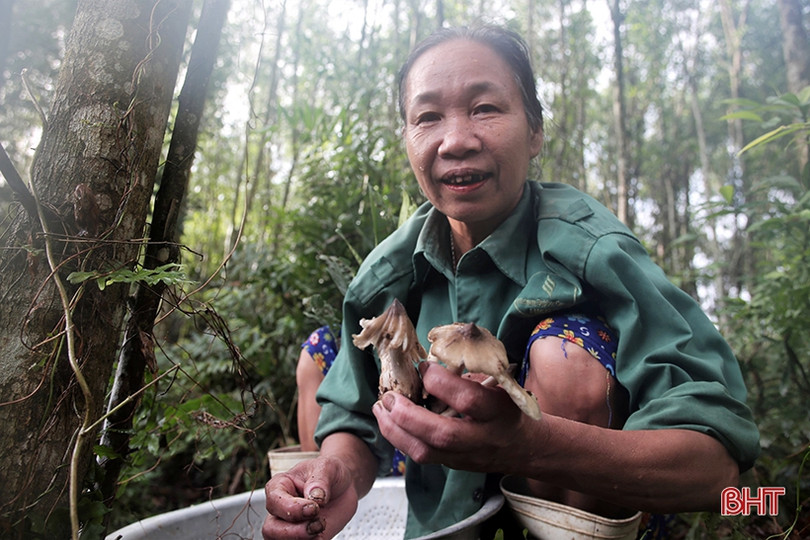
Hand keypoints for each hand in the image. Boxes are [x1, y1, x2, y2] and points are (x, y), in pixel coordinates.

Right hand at [262, 455, 358, 538]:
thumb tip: (315, 497)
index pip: (275, 502)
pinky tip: (322, 534)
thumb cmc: (329, 473)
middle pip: (271, 529)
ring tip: (321, 527)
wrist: (344, 486)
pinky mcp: (303, 539)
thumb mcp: (327, 467)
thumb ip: (320, 480)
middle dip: (294, 532)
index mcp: (279, 486)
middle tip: (318, 524)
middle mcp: (280, 509)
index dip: (293, 509)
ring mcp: (289, 526)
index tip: (314, 507)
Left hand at [372, 361, 539, 473]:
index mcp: (498, 412)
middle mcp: (482, 438)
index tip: (423, 367)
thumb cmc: (508, 408)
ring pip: (427, 452)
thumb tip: (435, 353)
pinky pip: (422, 457)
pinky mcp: (452, 465)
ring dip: (397, 431)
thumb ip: (472, 374)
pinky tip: (390, 422)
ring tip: (381, 409)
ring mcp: (466, 456)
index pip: (468, 399)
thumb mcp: (500, 386)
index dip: (442, 383)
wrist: (524, 447)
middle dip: (410, 415)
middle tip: (389, 396)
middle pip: (443, 433)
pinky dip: (401, 439)